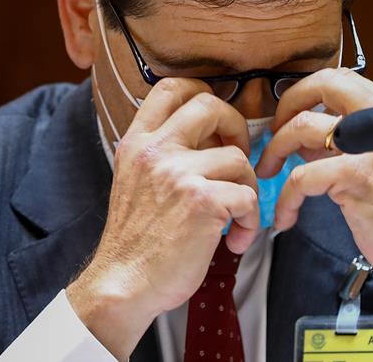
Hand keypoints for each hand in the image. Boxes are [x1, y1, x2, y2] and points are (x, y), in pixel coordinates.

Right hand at [67, 79, 260, 360]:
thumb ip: (162, 153)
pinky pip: (248, 196)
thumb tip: (209, 136)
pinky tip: (234, 240)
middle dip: (236, 128)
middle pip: (210, 104)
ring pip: (238, 158)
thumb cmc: (136, 241)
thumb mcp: (134, 180)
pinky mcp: (203, 202)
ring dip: (246, 188)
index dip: (203, 94)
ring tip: (234, 218)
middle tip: (235, 159)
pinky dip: (249, 221)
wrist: (122, 286)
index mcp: (138, 142)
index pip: (171, 86)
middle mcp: (155, 150)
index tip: (215, 125)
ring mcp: (179, 174)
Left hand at [255, 68, 372, 343]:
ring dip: (275, 151)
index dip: (305, 91)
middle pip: (322, 85)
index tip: (288, 113)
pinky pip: (301, 177)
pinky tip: (285, 215)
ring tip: (268, 172)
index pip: (339, 78)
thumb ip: (345, 140)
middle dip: (286, 106)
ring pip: (302, 128)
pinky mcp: (358, 178)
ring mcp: (371, 148)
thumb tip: (303, 132)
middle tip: (272, 133)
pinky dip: (285, 198)